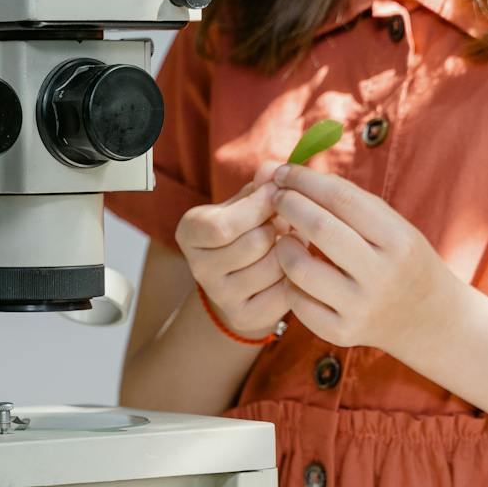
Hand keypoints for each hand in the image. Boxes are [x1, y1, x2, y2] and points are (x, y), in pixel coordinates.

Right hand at [174, 160, 289, 339]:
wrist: (242, 277)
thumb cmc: (246, 228)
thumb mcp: (246, 201)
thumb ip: (260, 184)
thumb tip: (273, 170)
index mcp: (190, 232)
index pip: (221, 226)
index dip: (257, 207)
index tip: (276, 193)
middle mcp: (199, 268)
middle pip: (254, 244)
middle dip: (279, 226)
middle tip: (286, 219)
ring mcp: (221, 296)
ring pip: (273, 267)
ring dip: (292, 249)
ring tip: (290, 240)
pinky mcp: (245, 316)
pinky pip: (284, 292)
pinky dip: (296, 275)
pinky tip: (292, 265)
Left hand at [268, 164, 463, 359]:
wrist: (430, 319)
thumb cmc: (401, 260)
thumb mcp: (392, 226)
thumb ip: (349, 201)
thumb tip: (295, 173)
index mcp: (397, 240)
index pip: (341, 198)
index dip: (304, 180)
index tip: (284, 171)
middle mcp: (381, 275)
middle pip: (319, 228)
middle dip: (288, 204)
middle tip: (274, 196)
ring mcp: (360, 307)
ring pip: (299, 269)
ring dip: (283, 245)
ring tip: (284, 236)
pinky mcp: (342, 333)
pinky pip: (297, 302)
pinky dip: (289, 281)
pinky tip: (293, 271)